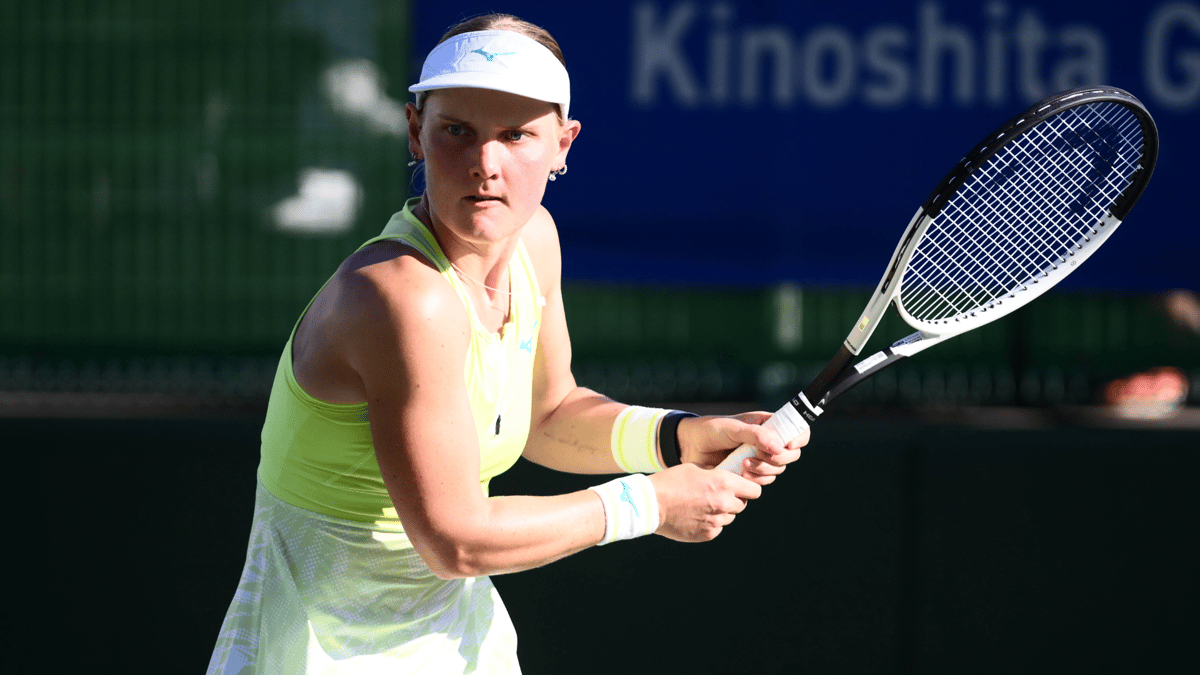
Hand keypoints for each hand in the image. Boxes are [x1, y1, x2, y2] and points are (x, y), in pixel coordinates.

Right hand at [648, 463, 761, 541]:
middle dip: (733, 500)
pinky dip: (710, 523)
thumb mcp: (696, 468)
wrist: (651, 504)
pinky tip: (695, 516)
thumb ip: (716, 474)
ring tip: (702, 505)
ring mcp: (717, 521)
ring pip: (729, 518)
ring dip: (721, 512)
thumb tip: (728, 478)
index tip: (742, 488)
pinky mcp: (708, 534)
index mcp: (724, 483)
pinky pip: (717, 528)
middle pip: (742, 505)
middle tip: (717, 496)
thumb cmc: (671, 482)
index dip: (748, 489)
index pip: (754, 491)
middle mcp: (724, 503)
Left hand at [678, 412, 807, 485]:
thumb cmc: (711, 430)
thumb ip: (756, 435)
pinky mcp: (750, 473)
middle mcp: (768, 442)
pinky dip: (755, 480)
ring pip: (778, 470)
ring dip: (764, 470)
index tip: (788, 445)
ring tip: (744, 465)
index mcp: (768, 425)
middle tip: (759, 457)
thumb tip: (780, 447)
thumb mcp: (733, 428)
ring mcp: (760, 458)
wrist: (690, 447)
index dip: (799, 438)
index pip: (796, 430)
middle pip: (791, 454)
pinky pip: (764, 481)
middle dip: (778, 459)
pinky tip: (740, 473)